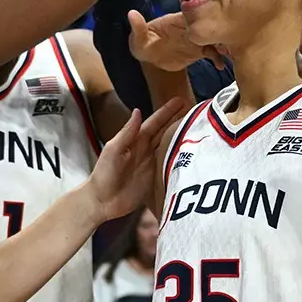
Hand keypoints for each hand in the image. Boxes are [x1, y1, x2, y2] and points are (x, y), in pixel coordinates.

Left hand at [85, 100, 185, 218]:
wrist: (102, 200)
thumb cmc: (104, 173)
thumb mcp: (114, 150)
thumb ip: (127, 132)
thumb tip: (138, 111)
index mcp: (136, 141)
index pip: (155, 123)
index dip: (167, 112)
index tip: (180, 101)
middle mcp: (146, 150)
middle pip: (165, 132)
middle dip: (179, 121)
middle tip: (196, 112)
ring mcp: (152, 164)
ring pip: (170, 147)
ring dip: (183, 138)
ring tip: (198, 130)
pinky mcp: (156, 178)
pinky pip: (171, 165)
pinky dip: (181, 159)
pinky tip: (193, 155)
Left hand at [128, 9, 222, 71]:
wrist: (150, 57)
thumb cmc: (143, 43)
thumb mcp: (138, 38)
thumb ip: (138, 27)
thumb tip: (131, 14)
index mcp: (179, 20)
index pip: (196, 13)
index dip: (206, 16)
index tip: (214, 22)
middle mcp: (191, 27)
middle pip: (210, 24)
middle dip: (221, 30)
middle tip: (227, 41)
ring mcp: (197, 38)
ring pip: (215, 38)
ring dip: (223, 44)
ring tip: (228, 54)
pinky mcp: (199, 51)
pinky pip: (212, 53)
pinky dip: (218, 58)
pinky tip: (220, 66)